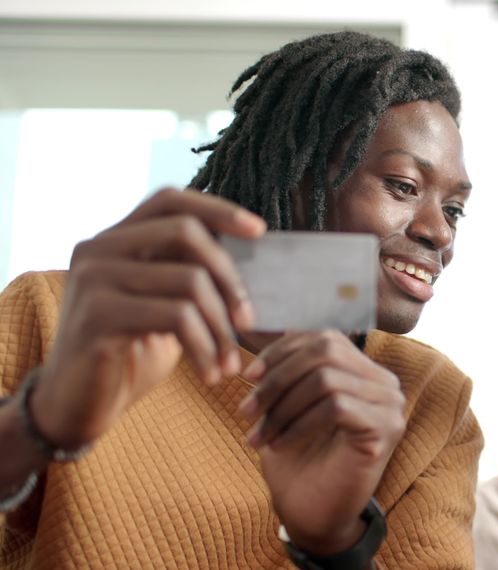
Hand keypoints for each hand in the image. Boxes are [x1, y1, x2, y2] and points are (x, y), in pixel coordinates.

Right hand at [32, 188, 263, 450]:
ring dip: (222, 328)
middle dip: (230, 278)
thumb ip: (188, 275)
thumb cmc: (130, 356)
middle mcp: (98, 249)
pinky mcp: (98, 315)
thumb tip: (252, 256)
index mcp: (114, 239)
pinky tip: (211, 373)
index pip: (170, 199)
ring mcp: (94, 279)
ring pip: (190, 280)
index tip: (259, 232)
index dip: (218, 209)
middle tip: (249, 322)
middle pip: (187, 232)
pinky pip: (177, 317)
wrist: (76, 407)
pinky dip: (205, 347)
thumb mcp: (163, 307)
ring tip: (230, 363)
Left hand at [239, 330, 405, 554]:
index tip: (247, 377)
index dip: (282, 351)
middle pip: (326, 351)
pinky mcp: (386, 430)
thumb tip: (258, 325)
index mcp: (364, 371)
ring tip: (258, 434)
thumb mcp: (287, 405)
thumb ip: (287, 368)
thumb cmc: (299, 460)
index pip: (324, 337)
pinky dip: (298, 425)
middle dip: (278, 378)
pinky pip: (335, 408)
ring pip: (327, 379)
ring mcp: (390, 406)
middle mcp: (385, 383)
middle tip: (247, 410)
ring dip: (282, 407)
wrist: (315, 516)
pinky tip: (278, 445)